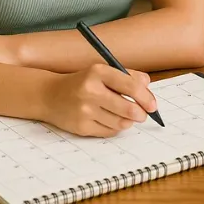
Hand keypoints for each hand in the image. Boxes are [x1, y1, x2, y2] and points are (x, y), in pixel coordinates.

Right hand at [41, 64, 156, 136]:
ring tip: (126, 116)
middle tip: (143, 114)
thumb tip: (147, 85)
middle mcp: (90, 91)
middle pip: (128, 108)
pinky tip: (110, 120)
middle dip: (140, 114)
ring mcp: (84, 110)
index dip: (146, 97)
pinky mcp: (81, 126)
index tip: (153, 105)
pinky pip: (109, 132)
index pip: (130, 85)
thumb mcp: (102, 71)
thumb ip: (126, 76)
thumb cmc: (82, 82)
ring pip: (120, 123)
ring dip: (128, 121)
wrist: (49, 95)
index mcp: (98, 72)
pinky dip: (115, 128)